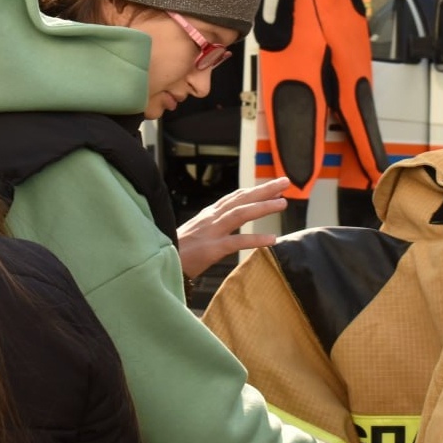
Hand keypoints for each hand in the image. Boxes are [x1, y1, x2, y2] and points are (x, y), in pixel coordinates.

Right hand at [177, 176, 291, 277]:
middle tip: (285, 181)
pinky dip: (256, 239)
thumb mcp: (196, 232)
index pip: (235, 197)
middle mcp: (211, 219)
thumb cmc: (176, 251)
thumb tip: (227, 223)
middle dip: (264, 189)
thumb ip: (212, 226)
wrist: (156, 262)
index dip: (254, 190)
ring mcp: (211, 232)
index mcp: (208, 215)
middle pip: (241, 199)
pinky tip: (272, 239)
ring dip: (263, 207)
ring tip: (283, 203)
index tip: (273, 185)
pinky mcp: (211, 249)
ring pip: (241, 214)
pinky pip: (237, 242)